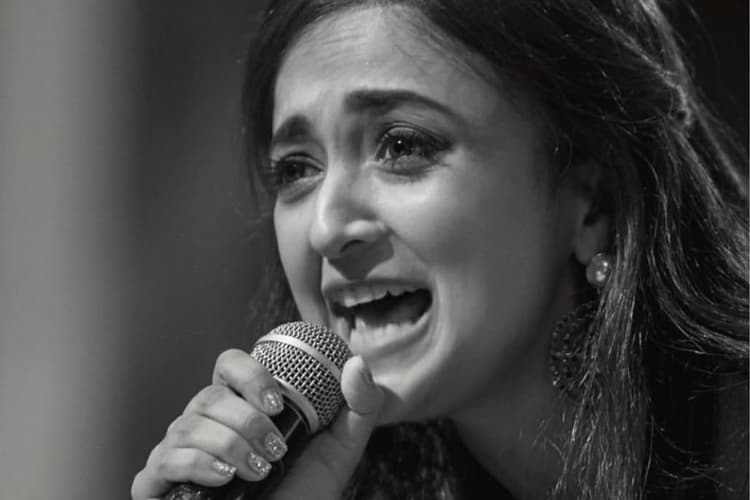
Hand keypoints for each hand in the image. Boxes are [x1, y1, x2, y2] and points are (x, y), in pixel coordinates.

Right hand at [131, 349, 383, 499]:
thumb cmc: (306, 493)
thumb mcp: (341, 450)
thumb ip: (359, 406)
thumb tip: (356, 363)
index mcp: (241, 405)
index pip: (229, 364)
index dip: (249, 375)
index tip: (279, 403)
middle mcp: (206, 422)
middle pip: (209, 396)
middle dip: (247, 422)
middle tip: (278, 450)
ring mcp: (180, 451)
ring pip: (186, 424)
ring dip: (229, 445)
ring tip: (259, 471)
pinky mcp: (161, 483)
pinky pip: (162, 460)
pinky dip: (196, 463)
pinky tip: (224, 477)